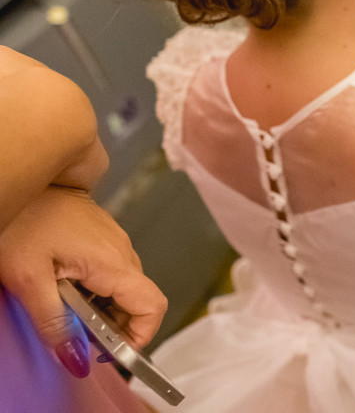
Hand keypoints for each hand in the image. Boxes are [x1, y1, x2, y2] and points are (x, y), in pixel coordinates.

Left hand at [0, 186, 166, 374]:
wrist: (22, 179)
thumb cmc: (24, 219)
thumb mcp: (28, 279)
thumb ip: (53, 321)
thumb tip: (74, 356)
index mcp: (112, 261)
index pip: (152, 305)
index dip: (140, 335)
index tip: (113, 351)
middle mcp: (122, 250)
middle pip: (140, 300)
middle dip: (116, 326)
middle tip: (79, 335)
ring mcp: (115, 241)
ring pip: (125, 286)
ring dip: (104, 308)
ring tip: (67, 309)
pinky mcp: (103, 236)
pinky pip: (112, 271)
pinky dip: (98, 290)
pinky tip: (66, 287)